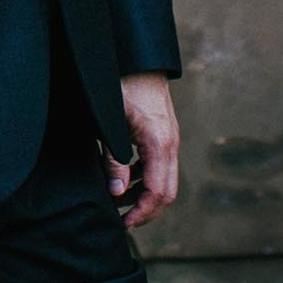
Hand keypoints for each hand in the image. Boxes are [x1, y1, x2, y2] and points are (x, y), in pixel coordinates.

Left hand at [107, 72, 180, 228]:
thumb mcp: (111, 124)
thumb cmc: (122, 85)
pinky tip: (124, 177)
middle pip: (167, 192)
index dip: (141, 213)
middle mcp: (171, 144)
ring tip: (118, 202)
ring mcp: (170, 138)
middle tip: (122, 221)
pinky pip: (159, 164)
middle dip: (146, 210)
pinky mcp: (164, 133)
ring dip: (143, 194)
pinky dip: (144, 177)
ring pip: (164, 179)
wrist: (138, 57)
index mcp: (160, 144)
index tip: (123, 225)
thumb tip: (116, 193)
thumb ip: (113, 160)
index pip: (157, 192)